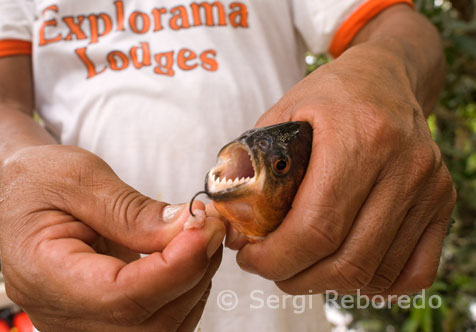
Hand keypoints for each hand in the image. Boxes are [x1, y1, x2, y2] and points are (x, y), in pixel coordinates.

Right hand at [0, 145, 224, 331]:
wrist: (27, 191)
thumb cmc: (41, 179)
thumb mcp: (79, 178)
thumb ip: (132, 211)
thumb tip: (188, 230)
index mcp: (43, 276)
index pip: (120, 297)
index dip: (175, 267)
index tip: (205, 229)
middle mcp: (61, 313)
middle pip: (147, 321)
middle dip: (192, 272)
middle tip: (210, 225)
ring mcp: (84, 321)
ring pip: (161, 329)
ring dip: (195, 282)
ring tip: (200, 235)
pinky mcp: (106, 316)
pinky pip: (159, 322)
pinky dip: (187, 291)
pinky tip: (189, 256)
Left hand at [231, 45, 455, 295]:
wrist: (386, 77)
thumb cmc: (329, 96)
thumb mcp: (281, 114)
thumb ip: (250, 166)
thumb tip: (228, 223)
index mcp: (358, 137)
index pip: (316, 227)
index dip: (276, 257)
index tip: (251, 258)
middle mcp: (403, 165)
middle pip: (347, 259)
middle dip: (296, 277)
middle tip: (271, 268)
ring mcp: (429, 187)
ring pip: (375, 271)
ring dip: (328, 283)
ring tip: (301, 266)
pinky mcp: (443, 202)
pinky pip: (415, 271)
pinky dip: (376, 285)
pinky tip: (346, 268)